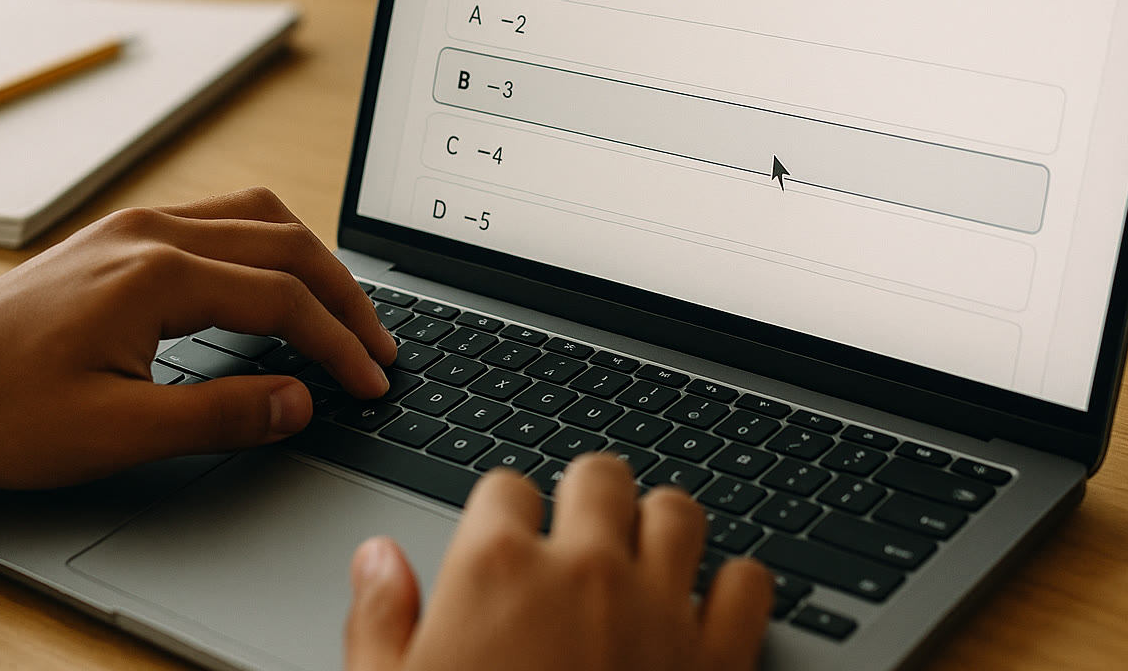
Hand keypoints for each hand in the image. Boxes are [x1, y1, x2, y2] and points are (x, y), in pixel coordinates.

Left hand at [0, 187, 393, 488]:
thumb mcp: (115, 433)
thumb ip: (219, 415)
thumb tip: (299, 402)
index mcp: (158, 273)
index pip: (285, 298)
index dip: (339, 343)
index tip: (372, 380)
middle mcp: (153, 233)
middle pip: (286, 244)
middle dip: (344, 296)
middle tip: (379, 347)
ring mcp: (134, 227)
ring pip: (257, 217)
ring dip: (310, 261)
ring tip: (341, 311)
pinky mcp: (120, 237)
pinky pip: (220, 220)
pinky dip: (268, 248)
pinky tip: (271, 284)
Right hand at [344, 454, 773, 670]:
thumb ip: (379, 620)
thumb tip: (377, 558)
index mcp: (496, 570)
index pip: (505, 487)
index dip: (504, 514)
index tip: (507, 540)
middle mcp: (584, 571)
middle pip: (600, 476)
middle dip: (587, 497)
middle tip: (579, 533)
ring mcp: (660, 610)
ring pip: (679, 511)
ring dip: (661, 527)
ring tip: (644, 555)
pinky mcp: (720, 659)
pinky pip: (749, 583)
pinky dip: (735, 588)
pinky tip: (710, 608)